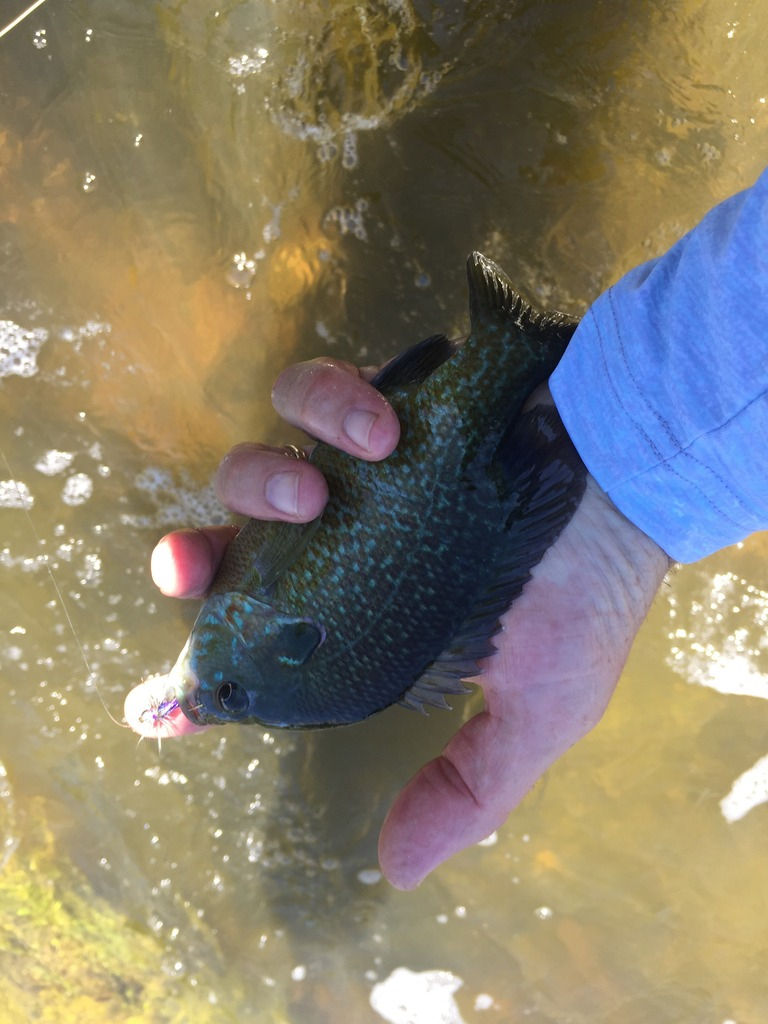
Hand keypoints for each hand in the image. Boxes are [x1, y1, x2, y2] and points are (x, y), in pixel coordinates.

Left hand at [150, 358, 669, 889]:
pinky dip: (330, 405)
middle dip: (190, 563)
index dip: (199, 683)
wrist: (633, 487)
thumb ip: (470, 784)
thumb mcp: (538, 710)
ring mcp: (355, 476)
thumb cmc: (585, 600)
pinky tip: (381, 430)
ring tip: (315, 497)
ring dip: (260, 483)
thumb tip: (395, 869)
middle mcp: (344, 549)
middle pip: (224, 553)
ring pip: (254, 469)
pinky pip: (316, 392)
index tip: (155, 710)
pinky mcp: (379, 405)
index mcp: (364, 625)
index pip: (259, 657)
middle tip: (194, 572)